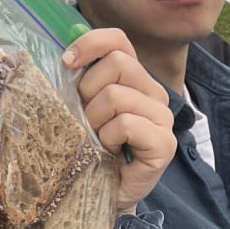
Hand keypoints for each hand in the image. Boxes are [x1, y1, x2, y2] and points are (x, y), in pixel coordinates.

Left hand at [63, 28, 175, 212]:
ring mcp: (162, 116)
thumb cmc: (90, 144)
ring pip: (116, 95)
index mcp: (133, 75)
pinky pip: (126, 123)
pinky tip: (110, 151)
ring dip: (95, 120)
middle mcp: (153, 90)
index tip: (67, 62)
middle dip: (89, 90)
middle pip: (117, 62)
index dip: (90, 44)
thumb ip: (78, 76)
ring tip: (97, 138)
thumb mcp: (81, 104)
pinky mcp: (164, 142)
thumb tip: (65, 55)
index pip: (117, 39)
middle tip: (87, 117)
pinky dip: (108, 138)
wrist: (103, 190)